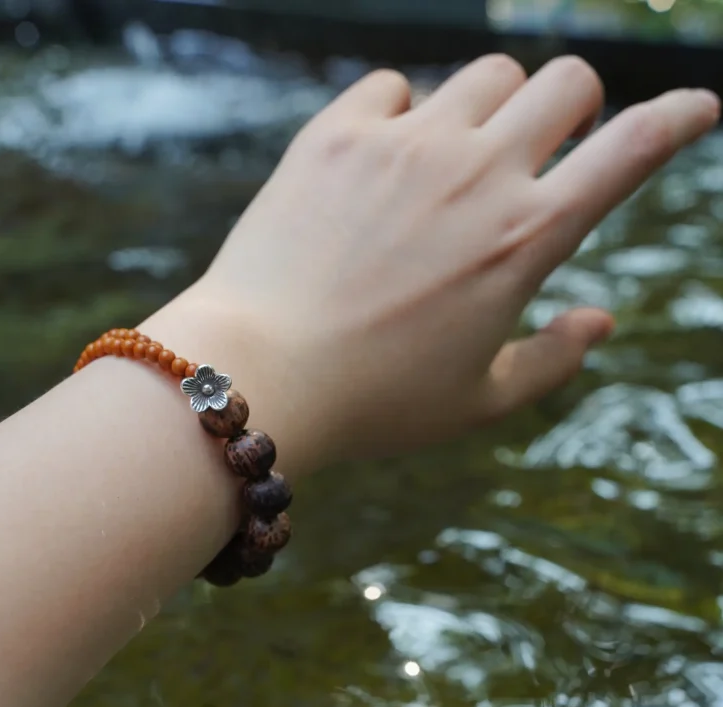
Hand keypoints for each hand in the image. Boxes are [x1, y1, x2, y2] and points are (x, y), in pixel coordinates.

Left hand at [148, 56, 719, 477]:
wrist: (256, 374)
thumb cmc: (375, 403)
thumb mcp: (477, 400)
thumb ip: (552, 359)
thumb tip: (602, 320)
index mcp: (525, 239)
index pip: (633, 147)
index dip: (681, 118)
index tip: (701, 107)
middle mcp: (476, 173)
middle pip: (567, 80)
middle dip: (576, 109)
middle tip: (545, 152)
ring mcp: (405, 144)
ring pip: (487, 74)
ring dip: (495, 108)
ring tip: (459, 164)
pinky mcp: (337, 134)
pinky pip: (394, 85)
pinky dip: (405, 114)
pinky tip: (384, 162)